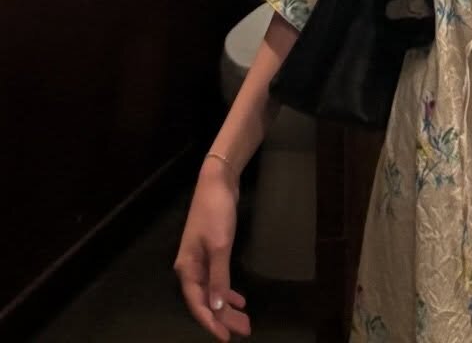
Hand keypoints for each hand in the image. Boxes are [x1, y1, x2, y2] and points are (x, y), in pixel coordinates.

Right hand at [174, 160, 251, 339]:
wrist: (217, 183)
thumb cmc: (216, 213)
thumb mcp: (220, 246)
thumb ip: (219, 278)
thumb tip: (217, 307)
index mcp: (187, 269)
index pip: (198, 304)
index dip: (211, 322)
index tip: (225, 338)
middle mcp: (190, 268)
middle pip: (206, 300)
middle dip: (223, 317)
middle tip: (243, 331)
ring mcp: (200, 260)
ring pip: (213, 291)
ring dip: (227, 306)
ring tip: (244, 320)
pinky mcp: (211, 252)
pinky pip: (217, 279)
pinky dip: (227, 290)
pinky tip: (239, 299)